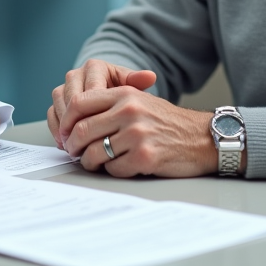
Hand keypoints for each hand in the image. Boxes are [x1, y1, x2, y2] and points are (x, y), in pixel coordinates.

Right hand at [46, 59, 156, 147]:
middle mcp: (77, 74)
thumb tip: (150, 76)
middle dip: (76, 120)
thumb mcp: (131, 88)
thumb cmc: (123, 95)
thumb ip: (138, 83)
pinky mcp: (57, 102)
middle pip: (71, 96)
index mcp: (95, 67)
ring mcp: (64, 88)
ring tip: (75, 144)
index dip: (93, 111)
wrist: (112, 100)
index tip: (101, 127)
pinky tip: (65, 143)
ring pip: (59, 104)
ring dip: (65, 125)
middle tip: (84, 140)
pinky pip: (52, 113)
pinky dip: (57, 129)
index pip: (90, 89)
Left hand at [60, 86, 217, 177]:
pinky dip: (111, 170)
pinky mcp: (145, 157)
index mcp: (125, 94)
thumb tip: (73, 119)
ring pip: (94, 152)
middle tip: (73, 151)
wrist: (202, 138)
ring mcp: (137, 134)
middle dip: (73, 145)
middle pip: (82, 130)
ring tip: (93, 162)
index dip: (66, 121)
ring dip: (89, 161)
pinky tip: (119, 166)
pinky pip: (113, 168)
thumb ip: (109, 104)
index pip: (80, 103)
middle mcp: (129, 111)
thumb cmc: (168, 122)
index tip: (63, 133)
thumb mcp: (140, 100)